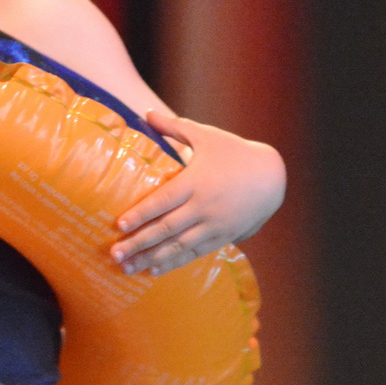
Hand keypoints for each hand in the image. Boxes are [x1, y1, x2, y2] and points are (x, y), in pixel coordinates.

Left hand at [109, 110, 285, 276]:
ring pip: (179, 246)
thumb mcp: (206, 136)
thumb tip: (146, 113)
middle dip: (139, 243)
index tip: (118, 225)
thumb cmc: (234, 152)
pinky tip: (153, 271)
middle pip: (166, 228)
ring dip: (151, 259)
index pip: (163, 201)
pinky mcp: (223, 236)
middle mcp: (204, 206)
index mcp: (196, 181)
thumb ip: (174, 127)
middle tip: (114, 254)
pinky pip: (194, 253)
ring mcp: (214, 224)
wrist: (272, 176)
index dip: (140, 214)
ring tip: (127, 268)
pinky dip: (174, 263)